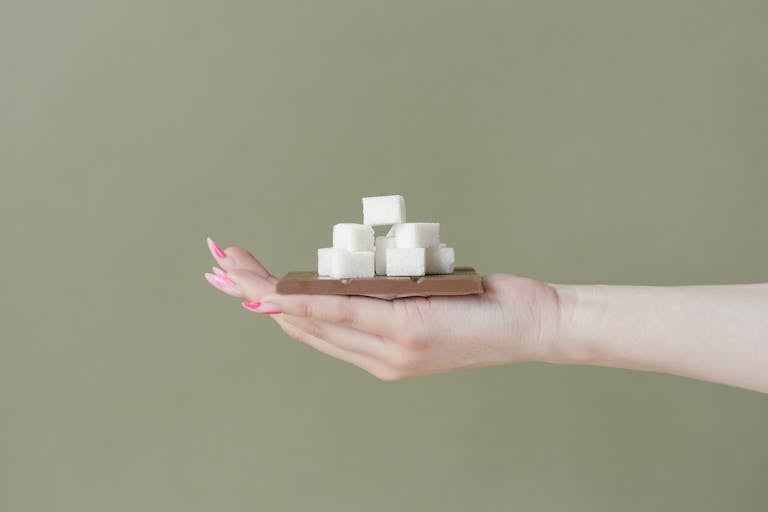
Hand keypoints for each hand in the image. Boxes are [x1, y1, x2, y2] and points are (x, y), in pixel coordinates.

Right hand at [204, 238, 563, 380]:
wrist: (535, 326)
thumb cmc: (486, 310)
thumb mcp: (429, 300)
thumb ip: (389, 294)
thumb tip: (360, 273)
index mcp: (379, 353)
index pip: (313, 328)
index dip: (270, 305)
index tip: (240, 283)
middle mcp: (377, 357)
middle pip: (300, 323)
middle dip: (251, 293)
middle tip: (215, 265)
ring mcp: (388, 348)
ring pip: (312, 318)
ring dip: (265, 290)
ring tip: (229, 265)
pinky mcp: (404, 330)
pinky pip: (343, 312)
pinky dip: (303, 299)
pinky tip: (272, 289)